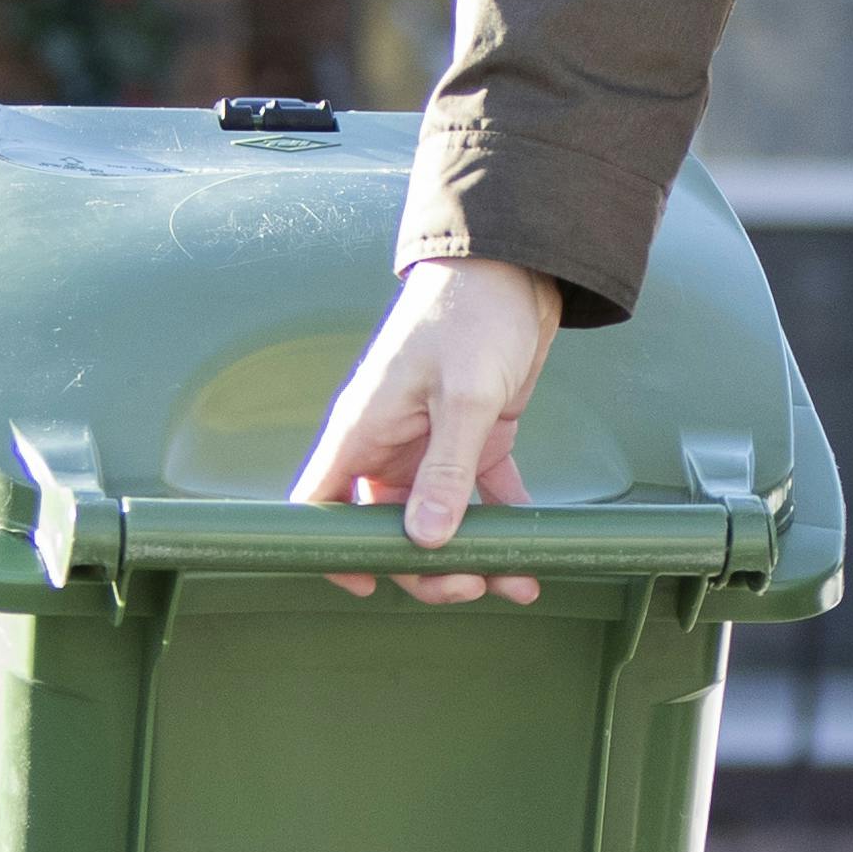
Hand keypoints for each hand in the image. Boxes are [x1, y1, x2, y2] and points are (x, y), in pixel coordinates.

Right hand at [290, 257, 562, 603]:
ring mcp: (430, 444)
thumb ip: (446, 471)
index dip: (333, 548)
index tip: (369, 581)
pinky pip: (480, 497)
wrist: (517, 268)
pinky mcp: (473, 439)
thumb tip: (427, 540)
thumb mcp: (463, 396)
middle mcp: (389, 443)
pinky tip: (531, 552)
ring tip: (514, 579)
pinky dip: (502, 525)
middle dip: (425, 564)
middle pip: (387, 526)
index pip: (320, 501)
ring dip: (471, 554)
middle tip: (472, 583)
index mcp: (363, 429)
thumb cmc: (473, 315)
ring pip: (438, 519)